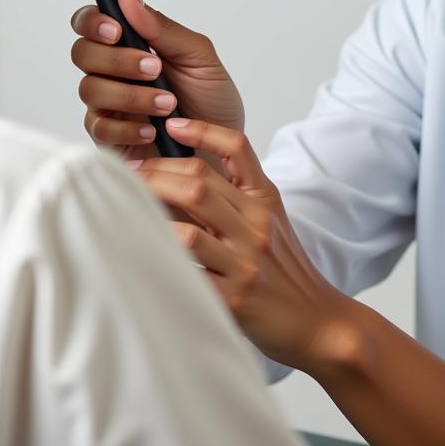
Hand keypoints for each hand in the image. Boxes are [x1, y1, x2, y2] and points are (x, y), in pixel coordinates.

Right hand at [71, 0, 244, 162]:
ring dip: (130, 94)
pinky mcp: (109, 138)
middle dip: (118, 60)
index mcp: (132, 44)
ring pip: (90, 89)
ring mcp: (109, 104)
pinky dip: (127, 127)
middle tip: (154, 68)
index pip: (90, 22)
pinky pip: (99, 128)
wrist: (222, 151)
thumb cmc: (213, 102)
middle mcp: (114, 72)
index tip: (117, 31)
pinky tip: (151, 129)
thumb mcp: (199, 58)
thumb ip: (161, 27)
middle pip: (82, 53)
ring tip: (167, 103)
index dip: (93, 21)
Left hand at [127, 116, 353, 372]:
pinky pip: (189, 270)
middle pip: (199, 181)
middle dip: (155, 172)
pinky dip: (161, 257)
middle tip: (128, 174)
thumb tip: (180, 175)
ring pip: (190, 223)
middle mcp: (256, 225)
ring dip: (151, 210)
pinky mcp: (234, 297)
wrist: (317, 319)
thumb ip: (236, 197)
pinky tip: (139, 250)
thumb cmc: (285, 269)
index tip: (172, 126)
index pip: (237, 148)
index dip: (203, 130)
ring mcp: (245, 261)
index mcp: (264, 200)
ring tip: (127, 206)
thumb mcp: (271, 220)